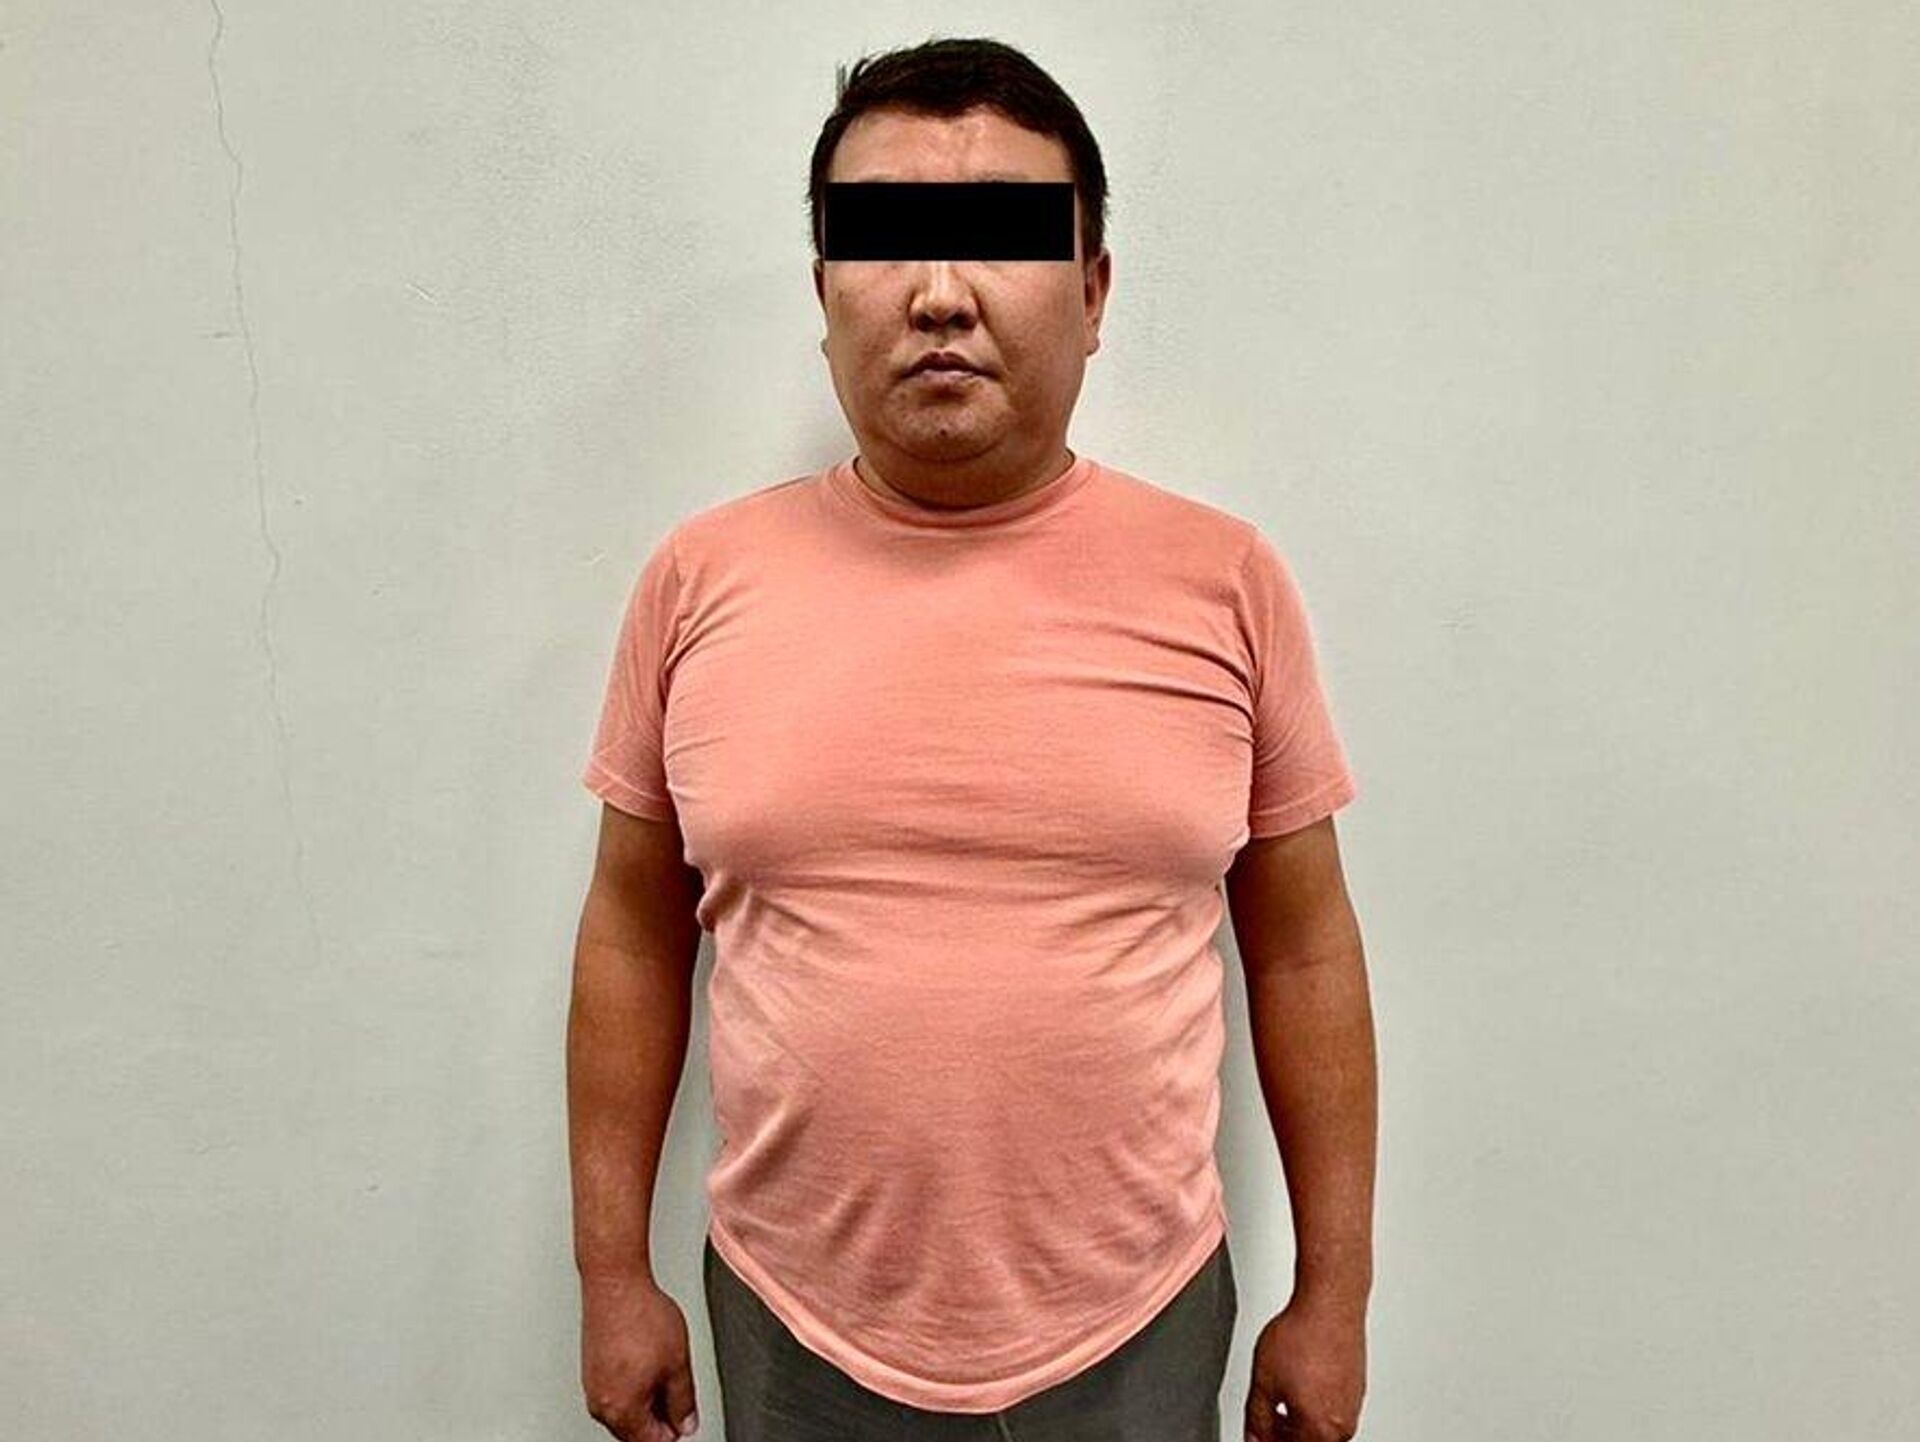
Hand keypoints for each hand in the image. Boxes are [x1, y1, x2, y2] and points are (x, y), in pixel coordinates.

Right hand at [580, 1275, 700, 1440]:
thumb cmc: (641, 1317)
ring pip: (625, 1412)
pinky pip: (614, 1392)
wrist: (615, 1284)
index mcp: (622, 1410)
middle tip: (679, 1394)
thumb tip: (686, 1423)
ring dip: (646, 1402)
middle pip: (635, 1432)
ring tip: (664, 1371)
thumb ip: (684, 1402)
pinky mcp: (591, 1369)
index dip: (674, 1431)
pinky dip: (633, 1387)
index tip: (685, 1419)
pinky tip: (647, 1363)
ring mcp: (593, 1387)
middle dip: (659, 1418)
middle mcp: (601, 1404)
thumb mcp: (678, 1364)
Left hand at [1240, 1296, 1366, 1440]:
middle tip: (1264, 1418)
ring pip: (1320, 1427)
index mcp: (1319, 1431)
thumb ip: (1257, 1419)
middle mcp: (1342, 1425)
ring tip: (1278, 1395)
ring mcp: (1353, 1406)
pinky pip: (1333, 1408)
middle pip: (1306, 1441)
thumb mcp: (1263, 1382)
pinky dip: (1314, 1403)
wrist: (1330, 1304)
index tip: (1258, 1432)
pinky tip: (1299, 1382)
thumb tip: (1253, 1438)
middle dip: (1282, 1433)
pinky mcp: (1357, 1387)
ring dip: (1298, 1419)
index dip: (1267, 1439)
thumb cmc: (1302, 1336)